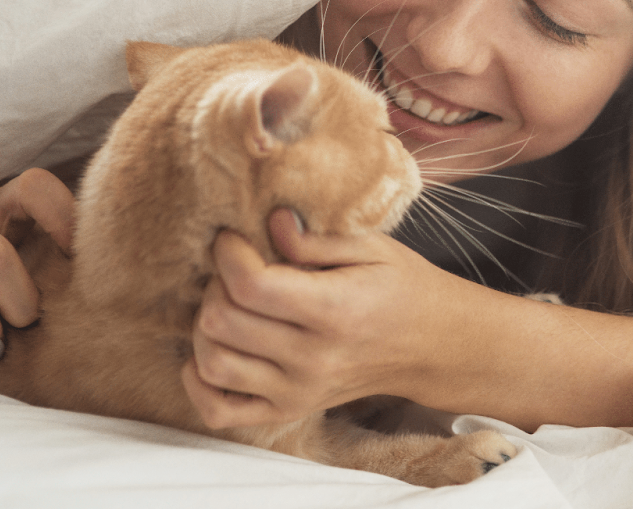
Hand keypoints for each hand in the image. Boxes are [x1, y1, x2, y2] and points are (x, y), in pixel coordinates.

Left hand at [182, 208, 462, 428]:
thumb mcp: (373, 247)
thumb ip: (316, 239)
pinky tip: (216, 349)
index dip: (228, 254)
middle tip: (237, 269)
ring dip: (207, 327)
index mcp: (334, 311)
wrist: (432, 346)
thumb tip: (272, 222)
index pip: (250, 285)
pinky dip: (200, 382)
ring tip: (230, 305)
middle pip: (222, 321)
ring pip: (212, 363)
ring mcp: (298, 391)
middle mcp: (312, 359)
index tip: (233, 238)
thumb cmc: (403, 289)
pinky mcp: (289, 410)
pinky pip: (219, 411)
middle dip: (216, 284)